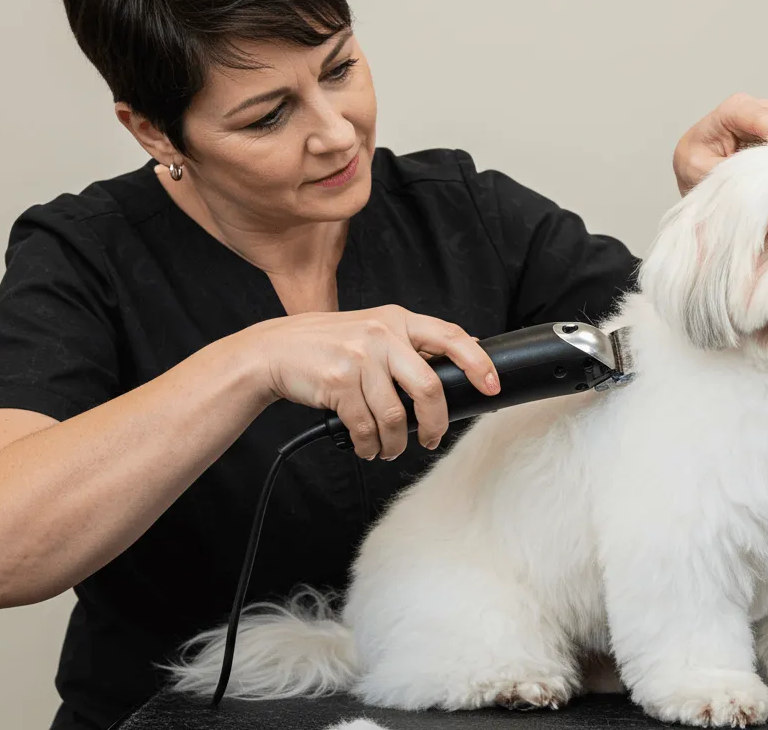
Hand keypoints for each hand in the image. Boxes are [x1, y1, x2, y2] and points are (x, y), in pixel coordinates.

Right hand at [241, 305, 498, 459]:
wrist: (275, 350)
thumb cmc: (330, 345)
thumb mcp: (375, 331)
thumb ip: (412, 343)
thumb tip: (465, 352)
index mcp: (397, 320)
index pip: (450, 338)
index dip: (478, 363)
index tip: (492, 386)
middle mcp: (382, 334)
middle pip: (429, 388)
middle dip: (435, 424)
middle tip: (432, 439)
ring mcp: (360, 357)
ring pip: (396, 415)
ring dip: (396, 442)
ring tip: (390, 447)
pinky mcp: (339, 380)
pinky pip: (366, 426)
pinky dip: (370, 444)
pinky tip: (368, 446)